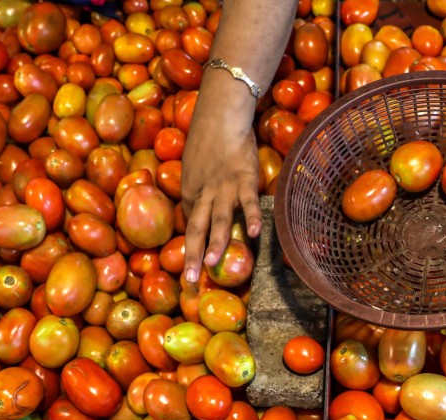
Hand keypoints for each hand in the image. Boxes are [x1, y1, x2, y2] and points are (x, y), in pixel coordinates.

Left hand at [181, 118, 262, 284]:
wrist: (220, 114)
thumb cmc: (207, 138)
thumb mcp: (193, 166)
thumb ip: (197, 190)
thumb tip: (199, 208)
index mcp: (190, 192)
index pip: (191, 224)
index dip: (191, 248)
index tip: (191, 271)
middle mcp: (203, 193)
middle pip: (197, 229)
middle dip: (193, 256)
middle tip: (190, 280)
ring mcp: (224, 187)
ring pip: (218, 218)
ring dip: (215, 241)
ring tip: (212, 262)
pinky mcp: (244, 178)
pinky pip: (248, 201)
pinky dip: (252, 216)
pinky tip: (255, 233)